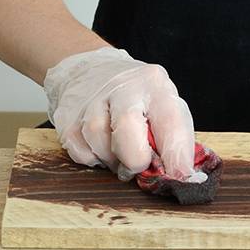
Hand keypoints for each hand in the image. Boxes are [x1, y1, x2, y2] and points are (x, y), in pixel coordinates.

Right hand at [43, 46, 196, 180]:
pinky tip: (101, 147)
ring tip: (120, 153)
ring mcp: (90, 100)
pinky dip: (94, 159)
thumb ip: (175, 137)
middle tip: (139, 166)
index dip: (176, 156)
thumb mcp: (163, 104)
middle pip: (127, 130)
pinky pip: (81, 153)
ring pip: (100, 144)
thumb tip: (182, 176)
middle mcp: (121, 87)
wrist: (90, 72)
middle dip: (135, 159)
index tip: (179, 177)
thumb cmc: (137, 97)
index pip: (170, 122)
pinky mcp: (67, 117)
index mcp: (154, 84)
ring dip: (114, 161)